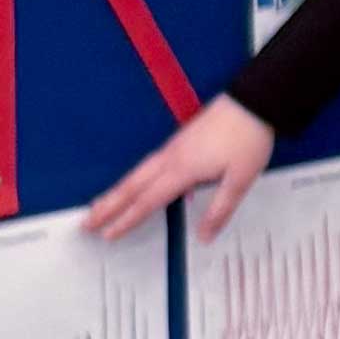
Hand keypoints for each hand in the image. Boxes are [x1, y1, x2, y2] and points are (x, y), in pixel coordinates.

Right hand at [82, 92, 276, 243]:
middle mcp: (171, 157)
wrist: (253, 101)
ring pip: (137, 173)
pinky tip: (135, 184)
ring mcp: (173, 147)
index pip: (148, 200)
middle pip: (132, 185)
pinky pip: (148, 164)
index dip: (127, 219)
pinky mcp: (180, 141)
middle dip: (108, 205)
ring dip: (116, 191)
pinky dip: (133, 178)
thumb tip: (204, 237)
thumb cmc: (248, 139)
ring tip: (99, 205)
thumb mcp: (240, 179)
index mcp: (182, 169)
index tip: (108, 234)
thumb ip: (220, 210)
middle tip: (86, 222)